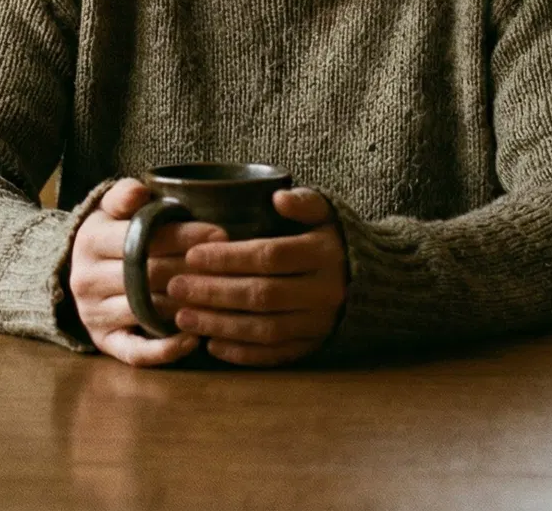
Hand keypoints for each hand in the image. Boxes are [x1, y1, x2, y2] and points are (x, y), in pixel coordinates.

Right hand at [69, 178, 227, 367]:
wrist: (79, 269)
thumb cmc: (111, 232)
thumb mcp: (111, 207)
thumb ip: (124, 194)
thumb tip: (139, 193)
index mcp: (90, 240)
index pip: (142, 238)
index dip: (184, 236)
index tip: (220, 234)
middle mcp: (87, 279)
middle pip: (148, 276)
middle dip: (193, 269)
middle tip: (232, 267)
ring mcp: (94, 314)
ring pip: (147, 312)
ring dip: (187, 307)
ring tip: (223, 299)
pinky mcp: (103, 342)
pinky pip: (136, 353)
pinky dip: (165, 350)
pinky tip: (193, 339)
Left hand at [165, 188, 346, 366]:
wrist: (375, 279)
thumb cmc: (334, 237)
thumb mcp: (328, 211)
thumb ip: (304, 201)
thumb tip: (278, 197)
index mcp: (324, 253)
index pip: (270, 256)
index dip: (229, 257)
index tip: (192, 255)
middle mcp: (325, 291)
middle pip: (262, 295)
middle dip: (214, 292)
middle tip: (176, 286)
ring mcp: (320, 323)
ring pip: (265, 329)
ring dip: (220, 324)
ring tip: (182, 316)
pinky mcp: (315, 345)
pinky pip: (276, 355)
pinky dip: (242, 353)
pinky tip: (211, 343)